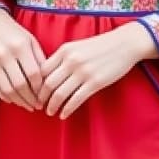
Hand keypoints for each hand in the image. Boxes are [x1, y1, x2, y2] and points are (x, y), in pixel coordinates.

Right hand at [0, 7, 45, 110]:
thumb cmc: (14, 33)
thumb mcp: (31, 41)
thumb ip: (40, 59)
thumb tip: (47, 82)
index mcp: (19, 46)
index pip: (33, 74)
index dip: (40, 88)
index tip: (45, 95)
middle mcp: (4, 54)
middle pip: (20, 85)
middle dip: (31, 99)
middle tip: (38, 105)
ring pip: (7, 90)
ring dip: (19, 101)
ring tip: (28, 105)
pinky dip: (6, 98)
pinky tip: (15, 100)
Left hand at [38, 22, 154, 118]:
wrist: (124, 44)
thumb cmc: (100, 46)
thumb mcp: (77, 46)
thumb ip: (62, 58)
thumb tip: (48, 75)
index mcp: (64, 50)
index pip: (42, 70)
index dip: (35, 84)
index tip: (34, 93)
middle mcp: (71, 60)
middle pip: (48, 83)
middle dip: (41, 97)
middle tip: (39, 106)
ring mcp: (82, 72)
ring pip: (59, 93)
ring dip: (52, 106)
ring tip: (50, 112)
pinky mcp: (94, 83)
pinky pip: (75, 100)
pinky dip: (67, 109)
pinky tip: (63, 115)